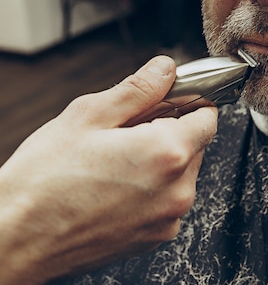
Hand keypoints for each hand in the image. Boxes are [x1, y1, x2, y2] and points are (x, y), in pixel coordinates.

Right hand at [0, 56, 216, 284]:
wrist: (16, 240)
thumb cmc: (44, 181)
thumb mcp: (89, 116)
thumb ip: (138, 89)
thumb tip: (165, 69)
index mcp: (168, 153)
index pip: (208, 117)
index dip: (189, 105)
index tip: (169, 102)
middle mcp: (178, 189)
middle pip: (195, 146)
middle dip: (169, 133)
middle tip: (126, 133)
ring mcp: (169, 218)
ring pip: (181, 175)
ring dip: (160, 163)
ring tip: (115, 164)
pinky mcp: (157, 237)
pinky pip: (167, 202)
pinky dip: (152, 191)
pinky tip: (115, 188)